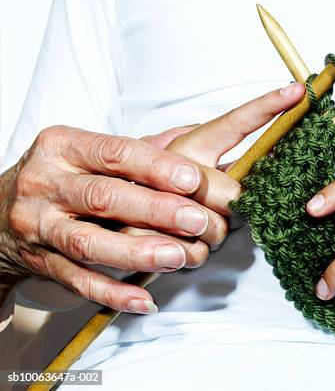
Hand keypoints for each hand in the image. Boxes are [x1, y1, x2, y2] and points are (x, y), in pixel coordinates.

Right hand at [0, 83, 304, 312]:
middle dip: (155, 210)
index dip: (156, 166)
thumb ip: (142, 146)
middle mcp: (46, 182)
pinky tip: (145, 301)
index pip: (115, 153)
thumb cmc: (61, 174)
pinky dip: (112, 293)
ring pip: (89, 243)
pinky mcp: (40, 261)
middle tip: (197, 221)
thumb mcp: (88, 150)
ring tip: (179, 258)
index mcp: (64, 146)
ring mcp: (39, 225)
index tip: (192, 179)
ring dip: (137, 254)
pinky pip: (76, 281)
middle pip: (105, 197)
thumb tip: (198, 130)